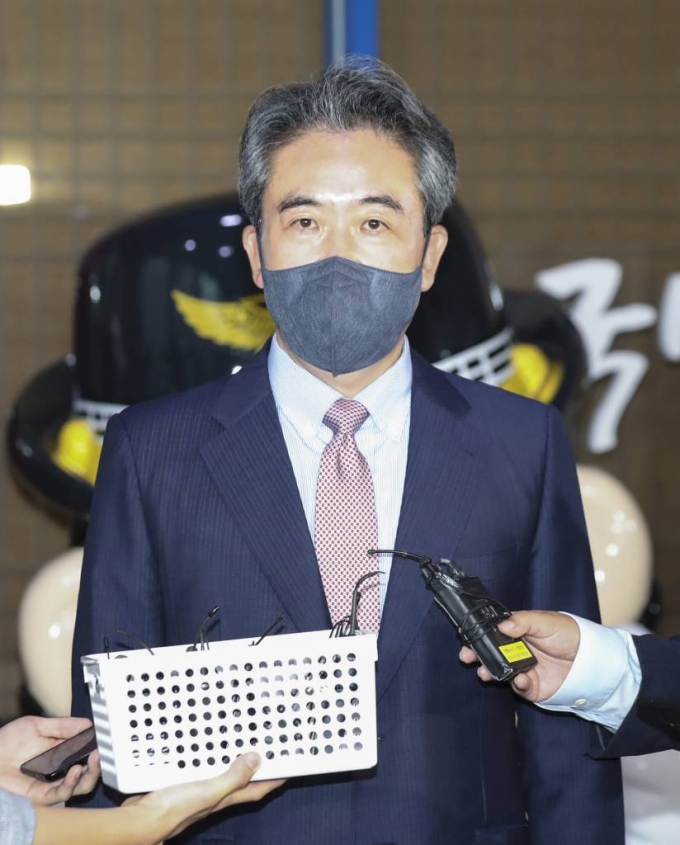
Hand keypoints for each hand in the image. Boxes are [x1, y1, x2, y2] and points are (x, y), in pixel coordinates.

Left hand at [0, 716, 100, 804]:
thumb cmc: (7, 742)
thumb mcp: (37, 726)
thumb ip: (63, 725)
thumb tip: (88, 723)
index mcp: (62, 752)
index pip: (86, 752)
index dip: (98, 748)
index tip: (107, 739)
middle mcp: (60, 769)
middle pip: (88, 772)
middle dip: (101, 764)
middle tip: (104, 753)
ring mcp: (52, 783)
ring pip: (80, 786)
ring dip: (91, 774)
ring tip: (94, 760)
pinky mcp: (41, 795)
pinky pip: (61, 794)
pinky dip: (71, 783)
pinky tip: (75, 770)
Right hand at [123, 752, 284, 842]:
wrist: (139, 821)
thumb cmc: (172, 811)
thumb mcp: (208, 791)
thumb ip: (232, 778)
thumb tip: (256, 760)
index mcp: (225, 798)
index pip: (257, 788)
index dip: (275, 778)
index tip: (289, 764)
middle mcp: (214, 795)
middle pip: (241, 779)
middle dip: (254, 764)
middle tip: (265, 744)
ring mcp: (197, 789)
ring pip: (220, 770)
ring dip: (229, 756)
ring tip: (237, 736)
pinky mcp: (181, 783)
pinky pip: (199, 766)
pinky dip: (204, 755)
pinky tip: (200, 743)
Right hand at [459, 610, 580, 701]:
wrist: (591, 659)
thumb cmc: (569, 634)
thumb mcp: (545, 621)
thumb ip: (523, 621)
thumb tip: (502, 625)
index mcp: (518, 632)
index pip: (493, 633)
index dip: (479, 636)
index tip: (468, 638)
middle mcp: (517, 651)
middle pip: (491, 653)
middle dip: (476, 655)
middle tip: (466, 656)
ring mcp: (523, 669)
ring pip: (500, 671)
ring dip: (490, 671)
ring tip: (485, 671)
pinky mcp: (532, 687)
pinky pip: (518, 687)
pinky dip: (516, 684)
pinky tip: (520, 678)